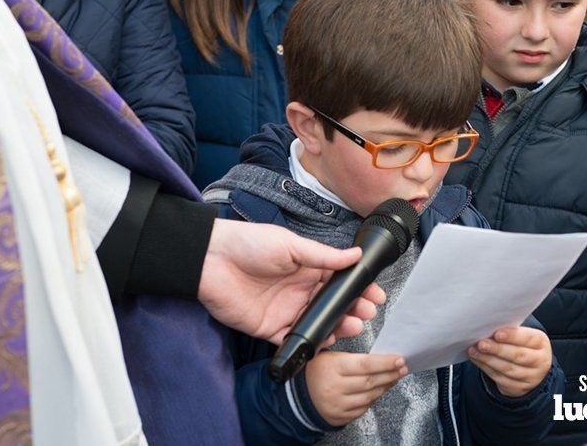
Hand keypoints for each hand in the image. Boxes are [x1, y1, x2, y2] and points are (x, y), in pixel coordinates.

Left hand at [198, 219, 385, 343]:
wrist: (211, 260)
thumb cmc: (249, 244)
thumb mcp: (291, 245)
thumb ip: (324, 256)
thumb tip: (355, 254)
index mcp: (307, 269)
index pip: (339, 282)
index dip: (358, 289)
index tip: (375, 295)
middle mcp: (300, 291)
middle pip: (333, 306)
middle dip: (353, 310)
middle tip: (366, 313)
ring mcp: (286, 310)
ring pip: (319, 325)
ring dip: (337, 327)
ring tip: (351, 326)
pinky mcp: (270, 328)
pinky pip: (294, 340)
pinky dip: (310, 343)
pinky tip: (325, 341)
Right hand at [306, 352, 407, 425]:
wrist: (298, 394)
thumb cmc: (316, 370)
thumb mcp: (326, 353)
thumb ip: (350, 352)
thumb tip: (379, 353)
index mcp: (332, 367)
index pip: (365, 364)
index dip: (385, 362)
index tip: (399, 359)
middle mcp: (335, 387)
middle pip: (370, 381)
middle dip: (390, 374)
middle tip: (403, 368)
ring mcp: (338, 404)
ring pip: (369, 396)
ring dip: (385, 386)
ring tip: (394, 377)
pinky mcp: (340, 417)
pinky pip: (363, 408)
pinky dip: (375, 398)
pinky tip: (380, 389)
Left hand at [467, 327, 551, 396]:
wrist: (530, 369)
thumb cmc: (521, 344)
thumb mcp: (522, 336)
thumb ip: (509, 332)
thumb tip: (487, 327)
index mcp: (541, 343)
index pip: (528, 339)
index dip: (512, 336)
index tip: (497, 333)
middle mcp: (540, 361)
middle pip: (517, 356)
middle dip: (497, 349)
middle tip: (481, 343)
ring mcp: (531, 377)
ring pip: (508, 369)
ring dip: (488, 359)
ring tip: (473, 351)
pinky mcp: (519, 388)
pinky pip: (500, 378)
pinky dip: (486, 368)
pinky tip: (476, 359)